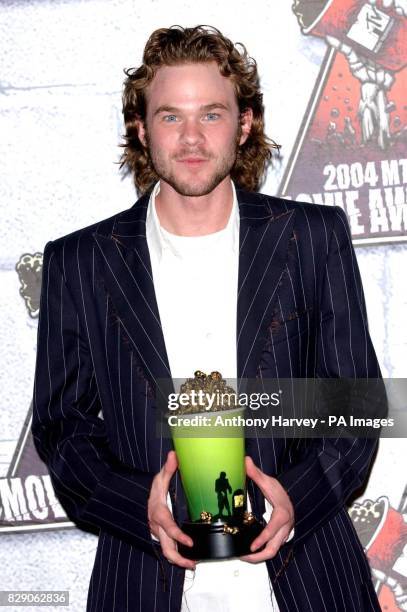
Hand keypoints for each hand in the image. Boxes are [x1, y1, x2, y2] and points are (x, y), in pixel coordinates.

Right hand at [148, 450, 195, 568]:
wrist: (136, 498)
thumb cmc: (151, 489)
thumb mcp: (159, 478)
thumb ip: (168, 468)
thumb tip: (174, 455)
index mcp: (159, 513)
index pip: (169, 528)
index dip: (179, 536)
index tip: (190, 542)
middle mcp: (158, 526)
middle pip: (166, 548)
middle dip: (179, 558)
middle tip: (192, 563)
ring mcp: (158, 533)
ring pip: (166, 551)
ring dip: (179, 559)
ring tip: (192, 564)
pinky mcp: (161, 535)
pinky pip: (168, 547)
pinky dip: (176, 553)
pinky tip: (187, 556)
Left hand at [240, 456, 293, 562]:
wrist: (293, 496)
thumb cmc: (281, 491)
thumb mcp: (268, 481)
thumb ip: (256, 473)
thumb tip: (245, 461)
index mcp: (282, 514)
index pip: (272, 530)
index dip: (262, 539)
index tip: (252, 546)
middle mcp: (285, 527)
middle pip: (273, 548)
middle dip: (258, 556)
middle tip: (244, 556)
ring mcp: (284, 534)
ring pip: (273, 551)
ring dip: (259, 556)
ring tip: (244, 556)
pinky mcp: (280, 537)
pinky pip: (272, 547)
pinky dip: (262, 551)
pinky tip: (251, 551)